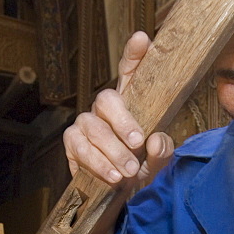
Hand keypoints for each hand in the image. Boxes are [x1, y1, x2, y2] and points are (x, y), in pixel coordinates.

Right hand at [62, 31, 174, 188]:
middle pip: (106, 98)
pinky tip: (111, 175)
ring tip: (128, 171)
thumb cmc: (139, 168)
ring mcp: (86, 123)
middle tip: (137, 142)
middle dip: (122, 121)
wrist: (118, 194)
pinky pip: (79, 147)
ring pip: (93, 127)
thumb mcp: (158, 161)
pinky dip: (97, 163)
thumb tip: (156, 141)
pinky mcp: (72, 142)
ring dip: (112, 150)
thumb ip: (162, 152)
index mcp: (131, 102)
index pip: (130, 72)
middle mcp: (105, 108)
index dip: (134, 55)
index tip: (141, 40)